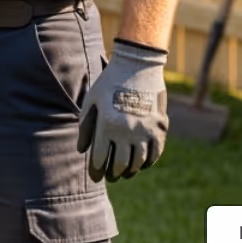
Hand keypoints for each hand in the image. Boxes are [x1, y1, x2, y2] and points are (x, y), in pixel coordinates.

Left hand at [76, 38, 168, 181]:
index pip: (100, 158)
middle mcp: (128, 131)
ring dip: (130, 171)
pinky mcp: (160, 128)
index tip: (95, 176)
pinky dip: (148, 162)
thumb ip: (85, 127)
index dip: (96, 171)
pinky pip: (155, 154)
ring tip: (123, 172)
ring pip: (138, 162)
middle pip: (120, 164)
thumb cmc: (109, 83)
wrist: (137, 66)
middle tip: (110, 176)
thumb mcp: (91, 101)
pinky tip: (141, 163)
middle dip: (113, 174)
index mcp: (108, 125)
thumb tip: (82, 150)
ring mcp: (146, 130)